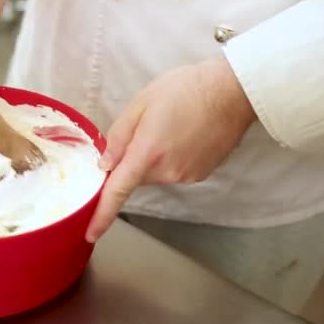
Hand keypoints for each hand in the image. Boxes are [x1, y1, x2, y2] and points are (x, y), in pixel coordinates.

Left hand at [85, 56, 255, 242]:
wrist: (233, 90)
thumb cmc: (185, 89)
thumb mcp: (142, 103)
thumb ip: (119, 136)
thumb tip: (105, 166)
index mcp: (147, 153)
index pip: (118, 192)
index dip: (101, 215)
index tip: (91, 234)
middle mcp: (167, 172)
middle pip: (137, 176)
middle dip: (135, 158)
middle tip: (148, 126)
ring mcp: (187, 176)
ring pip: (156, 173)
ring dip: (155, 156)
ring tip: (172, 126)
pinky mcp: (201, 175)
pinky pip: (175, 171)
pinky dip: (173, 158)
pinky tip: (186, 135)